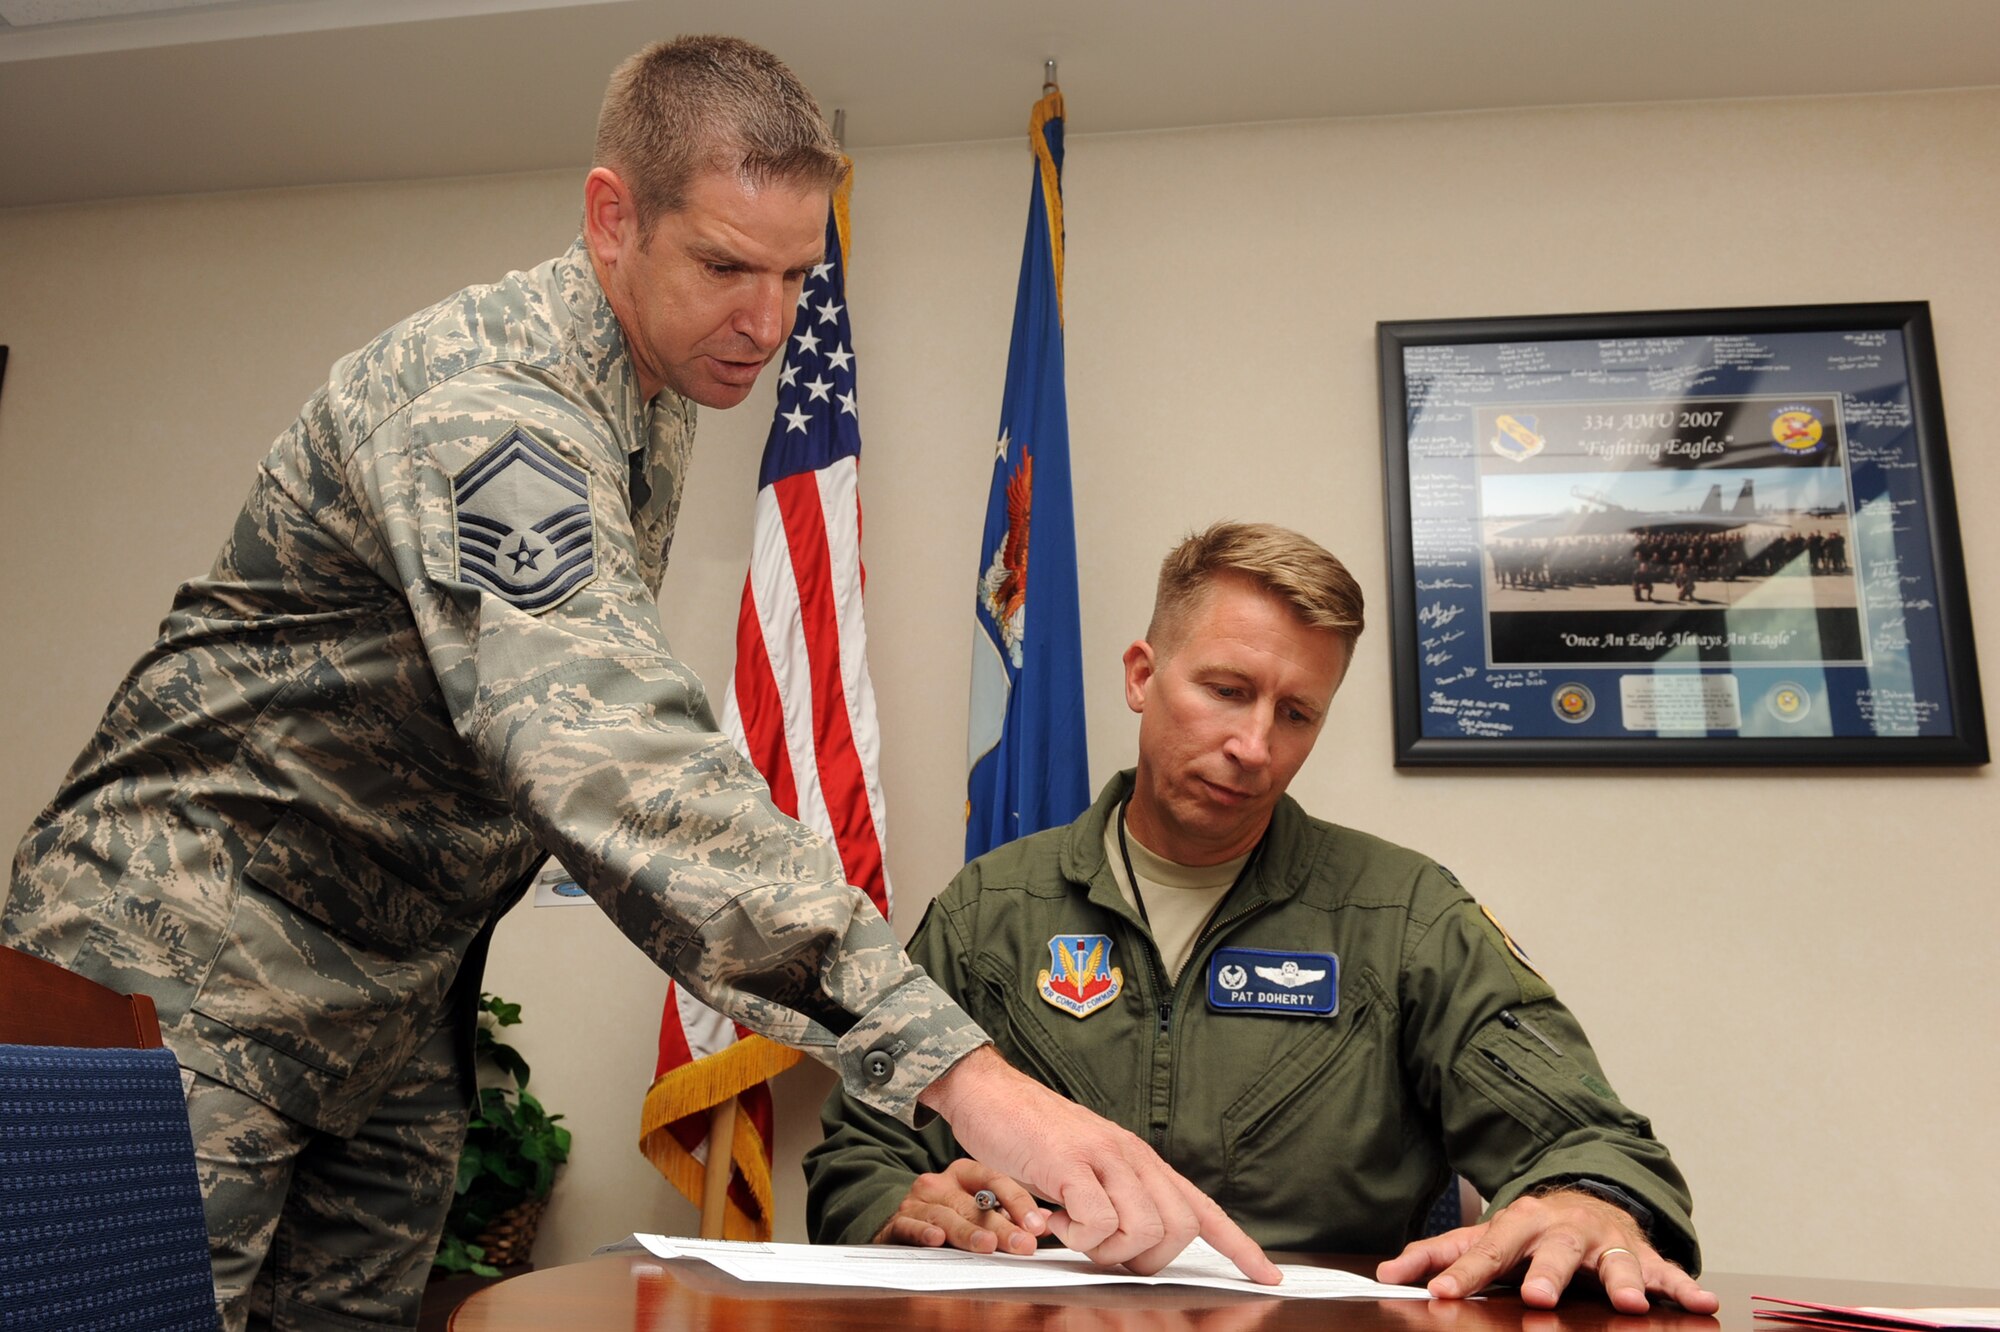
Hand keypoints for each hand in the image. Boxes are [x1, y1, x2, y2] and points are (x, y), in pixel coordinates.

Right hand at [873, 1158, 1049, 1254]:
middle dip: (1002, 1227)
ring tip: (988, 1245)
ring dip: (969, 1232)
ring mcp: (918, 1202)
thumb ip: (1009, 1214)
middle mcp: (940, 1183)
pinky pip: (910, 1225)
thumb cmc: (947, 1214)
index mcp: (964, 1174)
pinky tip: (936, 1239)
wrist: (900, 1222)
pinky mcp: (898, 1222)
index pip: (995, 1181)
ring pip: (947, 1216)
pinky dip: (923, 1232)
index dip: (1018, 1203)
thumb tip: (1045, 1222)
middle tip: (1023, 1245)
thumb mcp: (978, 1208)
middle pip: (975, 1205)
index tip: (1037, 1226)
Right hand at [920, 1046, 1280, 1283]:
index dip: (1239, 1247)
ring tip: (1072, 1229)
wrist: (989, 1092)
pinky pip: (1097, 1220)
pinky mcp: (1069, 1162)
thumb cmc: (1031, 1136)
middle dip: (1147, 1258)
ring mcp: (1103, 1156)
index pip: (1203, 1208)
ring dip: (1105, 1248)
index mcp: (1141, 1160)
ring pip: (1143, 1229)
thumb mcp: (1086, 1167)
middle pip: (1180, 1229)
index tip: (1267, 1276)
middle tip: (1103, 1250)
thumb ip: (1116, 1197)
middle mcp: (1132, 1156)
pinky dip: (1077, 1235)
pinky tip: (1054, 1218)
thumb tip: (1135, 1246)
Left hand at [1375, 1189, 1718, 1313]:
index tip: (1441, 1293)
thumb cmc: (1528, 1229)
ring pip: (1615, 1260)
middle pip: (1553, 1253)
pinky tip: (1702, 1303)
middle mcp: (1562, 1231)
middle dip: (1546, 1274)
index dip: (1463, 1273)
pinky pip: (1667, 1270)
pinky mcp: (1640, 1253)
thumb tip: (1388, 1272)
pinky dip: (1684, 1286)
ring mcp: (1604, 1240)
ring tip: (1631, 1304)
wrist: (1584, 1195)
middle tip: (1537, 1296)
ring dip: (1623, 1281)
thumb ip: (1439, 1255)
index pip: (1486, 1252)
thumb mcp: (1483, 1237)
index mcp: (1518, 1225)